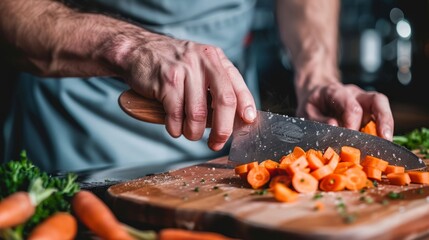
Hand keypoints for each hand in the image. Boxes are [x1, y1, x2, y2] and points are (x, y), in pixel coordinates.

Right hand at [119, 33, 256, 150]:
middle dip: (223, 129)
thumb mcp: (199, 66)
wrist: (138, 50)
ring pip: (198, 113)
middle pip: (224, 101)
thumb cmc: (172, 66)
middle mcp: (203, 62)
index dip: (246, 106)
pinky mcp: (166, 80)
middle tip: (217, 143)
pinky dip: (175, 129)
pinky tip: (174, 128)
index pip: (238, 85)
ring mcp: (185, 69)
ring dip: (194, 132)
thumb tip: (234, 121)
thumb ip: (216, 87)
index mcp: (215, 59)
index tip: (248, 123)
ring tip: (189, 134)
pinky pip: (176, 115)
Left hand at [295, 82, 393, 140]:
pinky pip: (380, 117)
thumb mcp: (306, 112)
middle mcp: (354, 94)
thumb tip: (334, 126)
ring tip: (387, 143)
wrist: (315, 95)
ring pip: (382, 106)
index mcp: (336, 92)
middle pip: (376, 100)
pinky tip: (381, 144)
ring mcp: (364, 101)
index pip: (351, 106)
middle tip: (384, 139)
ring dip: (387, 125)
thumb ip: (318, 119)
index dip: (353, 123)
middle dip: (382, 120)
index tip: (351, 137)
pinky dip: (383, 130)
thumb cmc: (312, 104)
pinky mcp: (369, 111)